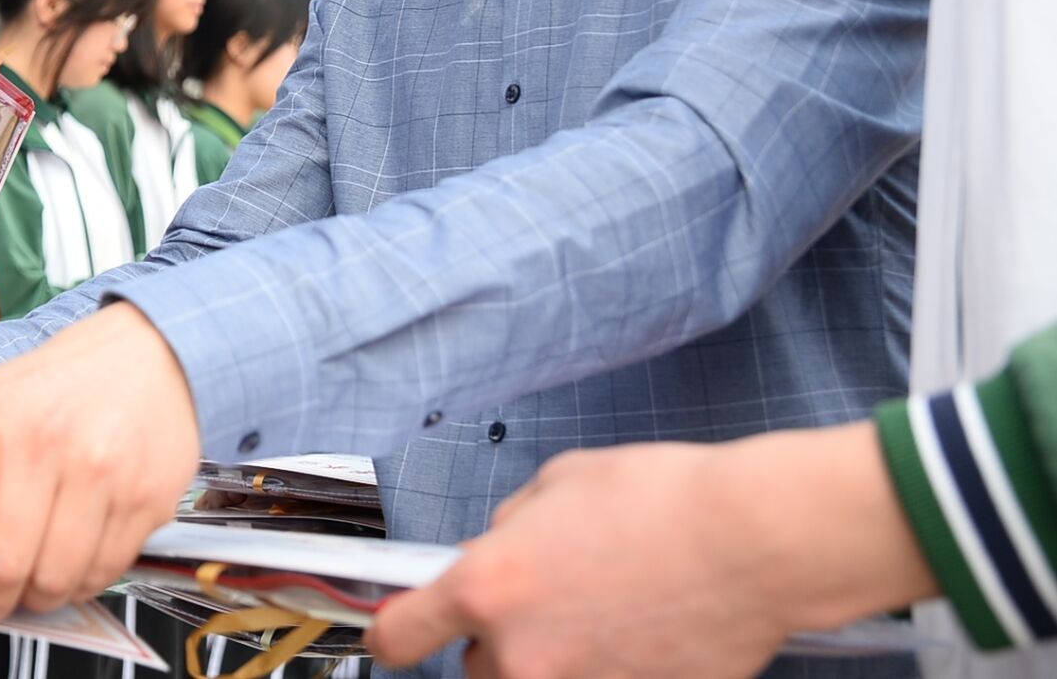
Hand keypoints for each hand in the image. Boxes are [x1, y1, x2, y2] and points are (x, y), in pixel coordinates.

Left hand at [0, 301, 196, 621]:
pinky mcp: (147, 499)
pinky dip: (80, 585)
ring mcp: (102, 473)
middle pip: (2, 562)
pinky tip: (70, 563)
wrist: (150, 352)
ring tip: (29, 583)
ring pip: (54, 580)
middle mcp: (47, 442)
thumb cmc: (60, 383)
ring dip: (35, 598)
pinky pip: (102, 573)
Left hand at [365, 425, 938, 678]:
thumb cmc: (662, 502)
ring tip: (603, 611)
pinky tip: (639, 632)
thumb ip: (507, 531)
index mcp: (488, 588)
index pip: (398, 638)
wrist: (754, 542)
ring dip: (554, 658)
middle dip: (499, 638)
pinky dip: (610, 668)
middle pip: (478, 667)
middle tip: (547, 598)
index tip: (395, 632)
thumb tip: (495, 553)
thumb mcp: (555, 486)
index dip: (392, 634)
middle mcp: (525, 654)